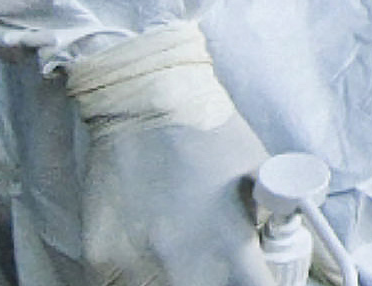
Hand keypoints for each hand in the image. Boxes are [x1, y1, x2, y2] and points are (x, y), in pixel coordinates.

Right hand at [66, 28, 272, 285]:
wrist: (146, 105)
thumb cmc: (213, 138)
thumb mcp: (262, 183)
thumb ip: (267, 230)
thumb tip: (274, 258)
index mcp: (232, 250)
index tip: (257, 279)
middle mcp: (183, 268)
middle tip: (218, 271)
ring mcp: (135, 269)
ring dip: (176, 283)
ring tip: (183, 259)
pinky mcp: (98, 262)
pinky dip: (139, 279)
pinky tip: (150, 256)